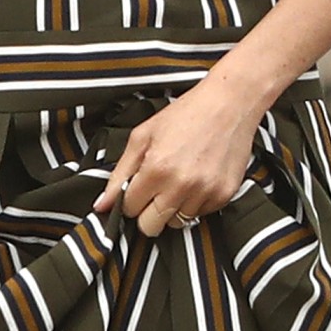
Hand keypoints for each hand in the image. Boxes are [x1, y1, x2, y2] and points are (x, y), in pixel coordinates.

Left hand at [94, 70, 265, 240]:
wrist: (229, 104)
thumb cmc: (185, 115)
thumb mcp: (142, 136)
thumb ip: (119, 173)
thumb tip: (101, 205)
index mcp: (156, 169)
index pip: (129, 209)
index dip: (129, 200)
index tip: (136, 189)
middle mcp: (181, 185)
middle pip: (151, 227)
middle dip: (146, 213)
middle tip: (153, 192)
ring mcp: (205, 192)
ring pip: (177, 223)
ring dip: (172, 207)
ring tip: (178, 180)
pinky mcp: (224, 195)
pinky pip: (200, 214)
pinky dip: (195, 203)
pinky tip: (196, 179)